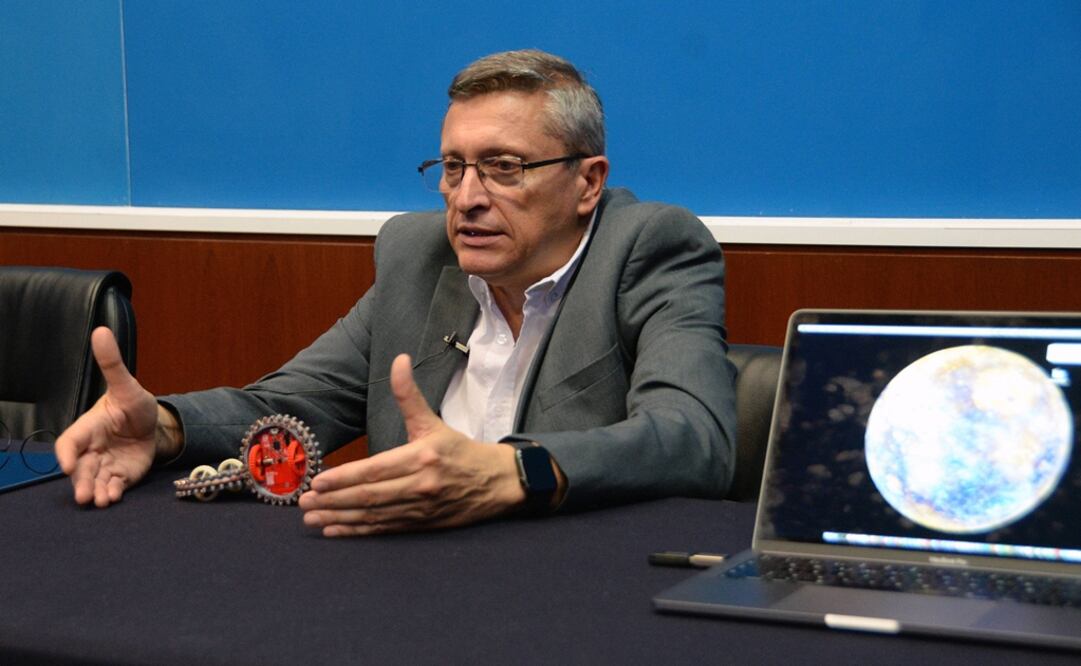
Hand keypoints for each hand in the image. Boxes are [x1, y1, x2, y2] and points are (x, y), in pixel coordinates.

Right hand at [55, 327, 163, 506]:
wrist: (154, 424)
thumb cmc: (133, 404)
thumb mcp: (127, 385)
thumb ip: (112, 364)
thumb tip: (100, 331)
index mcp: (88, 428)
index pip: (70, 442)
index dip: (67, 454)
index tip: (68, 465)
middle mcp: (92, 449)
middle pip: (80, 468)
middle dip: (81, 482)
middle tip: (84, 495)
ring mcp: (105, 464)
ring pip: (94, 481)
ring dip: (95, 492)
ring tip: (101, 501)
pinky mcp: (120, 476)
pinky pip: (112, 487)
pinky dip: (112, 493)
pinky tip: (114, 498)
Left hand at [298, 353, 525, 535]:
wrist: (497, 482)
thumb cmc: (461, 450)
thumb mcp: (433, 421)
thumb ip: (409, 395)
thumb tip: (398, 359)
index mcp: (421, 457)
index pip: (375, 470)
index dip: (345, 478)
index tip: (318, 482)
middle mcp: (420, 485)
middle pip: (369, 496)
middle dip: (334, 501)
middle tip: (304, 503)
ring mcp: (420, 508)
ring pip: (373, 515)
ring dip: (340, 518)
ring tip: (312, 519)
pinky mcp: (421, 524)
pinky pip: (384, 530)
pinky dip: (359, 532)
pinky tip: (336, 530)